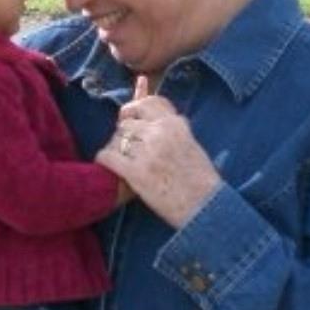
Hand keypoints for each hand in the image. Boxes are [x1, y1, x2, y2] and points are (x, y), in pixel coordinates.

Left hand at [96, 78, 221, 228]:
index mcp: (176, 124)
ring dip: (116, 149)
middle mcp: (161, 133)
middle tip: (128, 150)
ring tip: (124, 162)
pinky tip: (109, 166)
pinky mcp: (135, 172)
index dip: (133, 109)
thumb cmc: (200, 180)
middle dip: (124, 135)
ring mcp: (147, 152)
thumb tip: (151, 117)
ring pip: (116, 139)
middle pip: (127, 123)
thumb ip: (171, 128)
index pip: (147, 103)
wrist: (204, 206)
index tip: (128, 117)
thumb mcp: (190, 144)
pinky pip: (108, 156)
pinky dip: (105, 160)